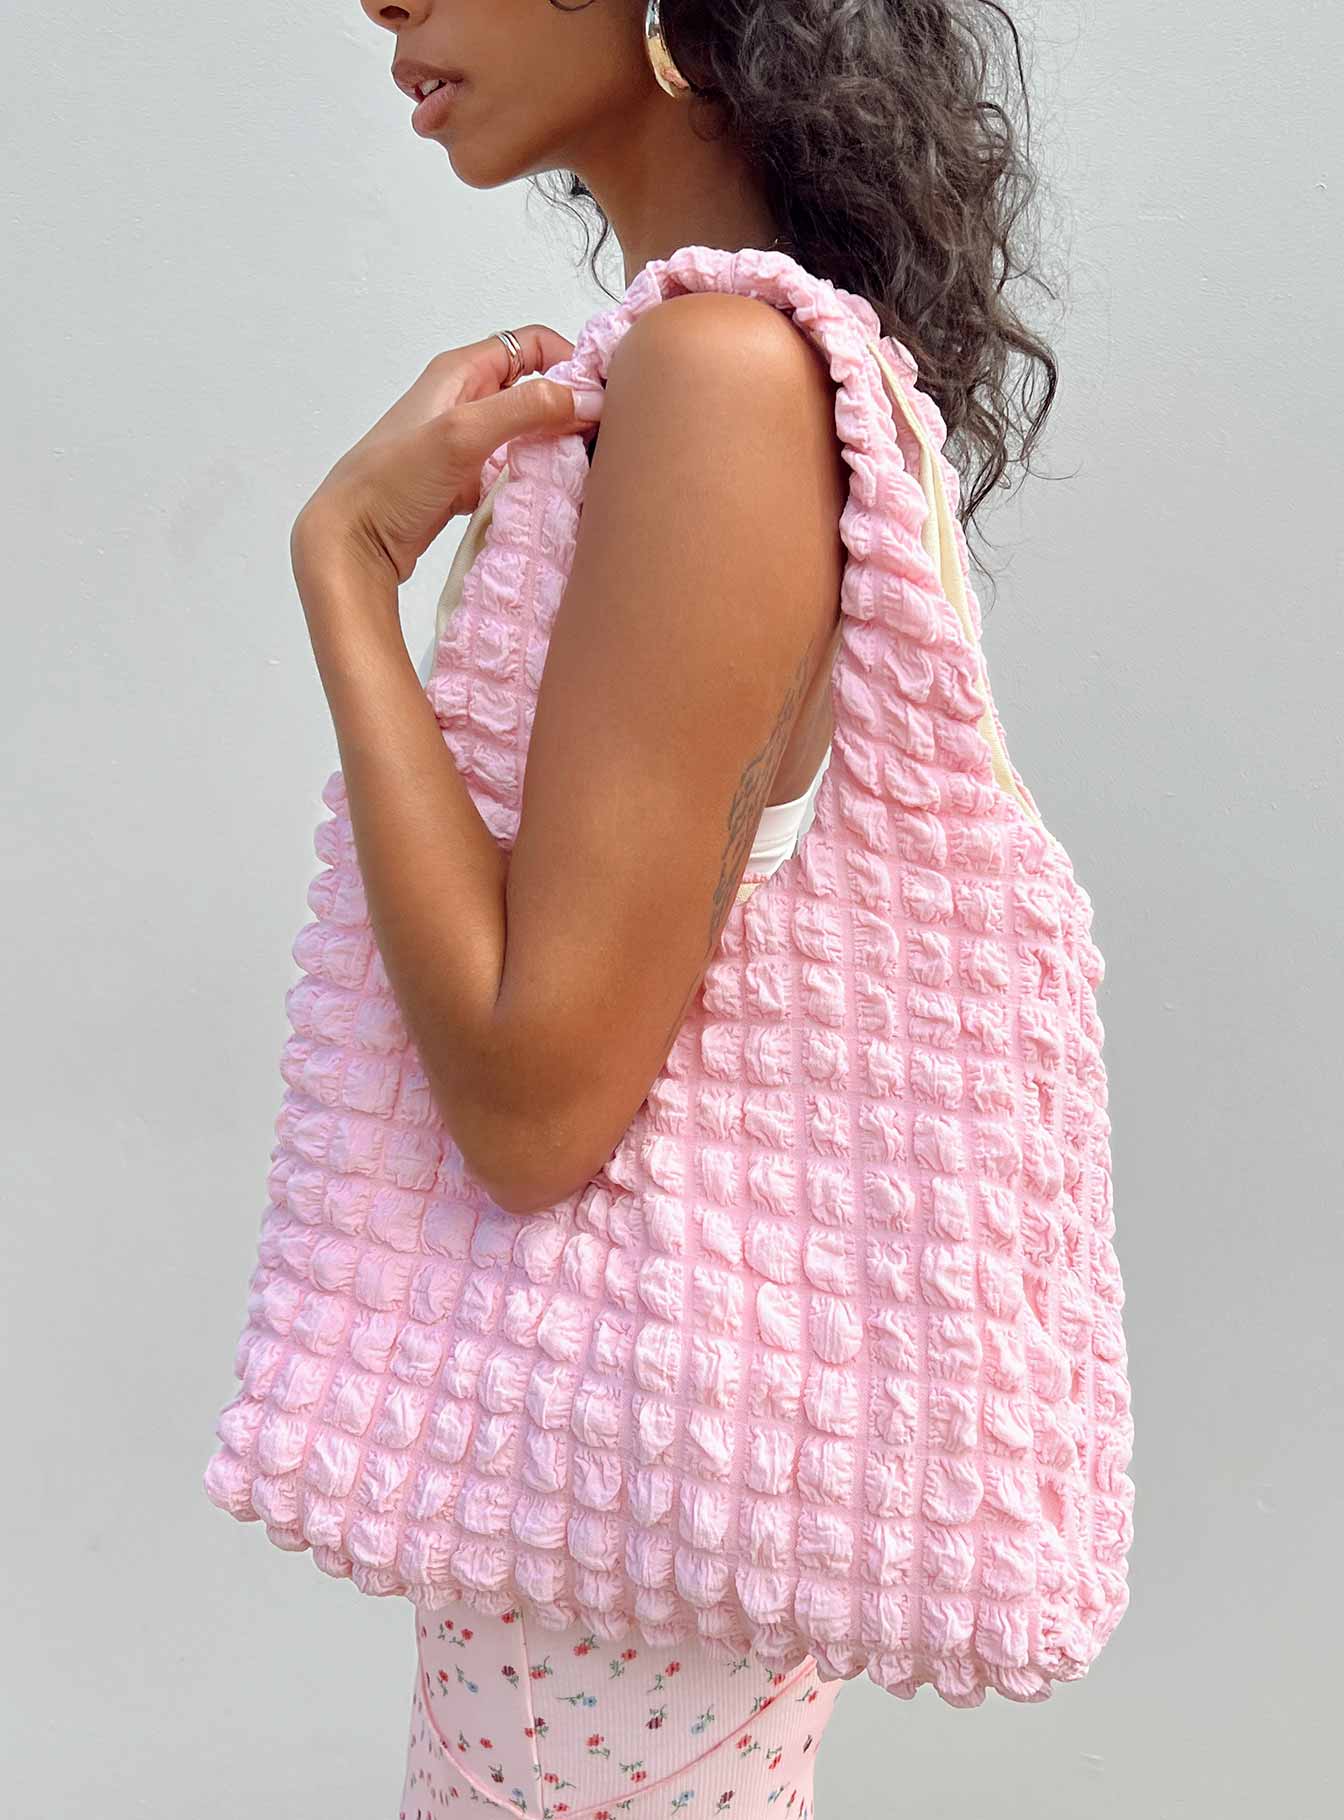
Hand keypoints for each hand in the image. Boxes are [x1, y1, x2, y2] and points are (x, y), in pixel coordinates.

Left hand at [290, 325, 601, 589]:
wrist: (352, 541)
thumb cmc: (391, 482)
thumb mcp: (462, 435)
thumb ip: (524, 410)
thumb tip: (585, 399)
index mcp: (460, 372)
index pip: (533, 344)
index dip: (570, 361)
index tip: (601, 396)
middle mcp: (465, 400)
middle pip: (536, 389)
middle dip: (569, 409)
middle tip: (599, 439)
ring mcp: (467, 443)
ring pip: (528, 432)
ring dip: (555, 447)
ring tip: (581, 470)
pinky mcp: (467, 480)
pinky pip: (515, 468)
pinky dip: (536, 479)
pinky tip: (551, 498)